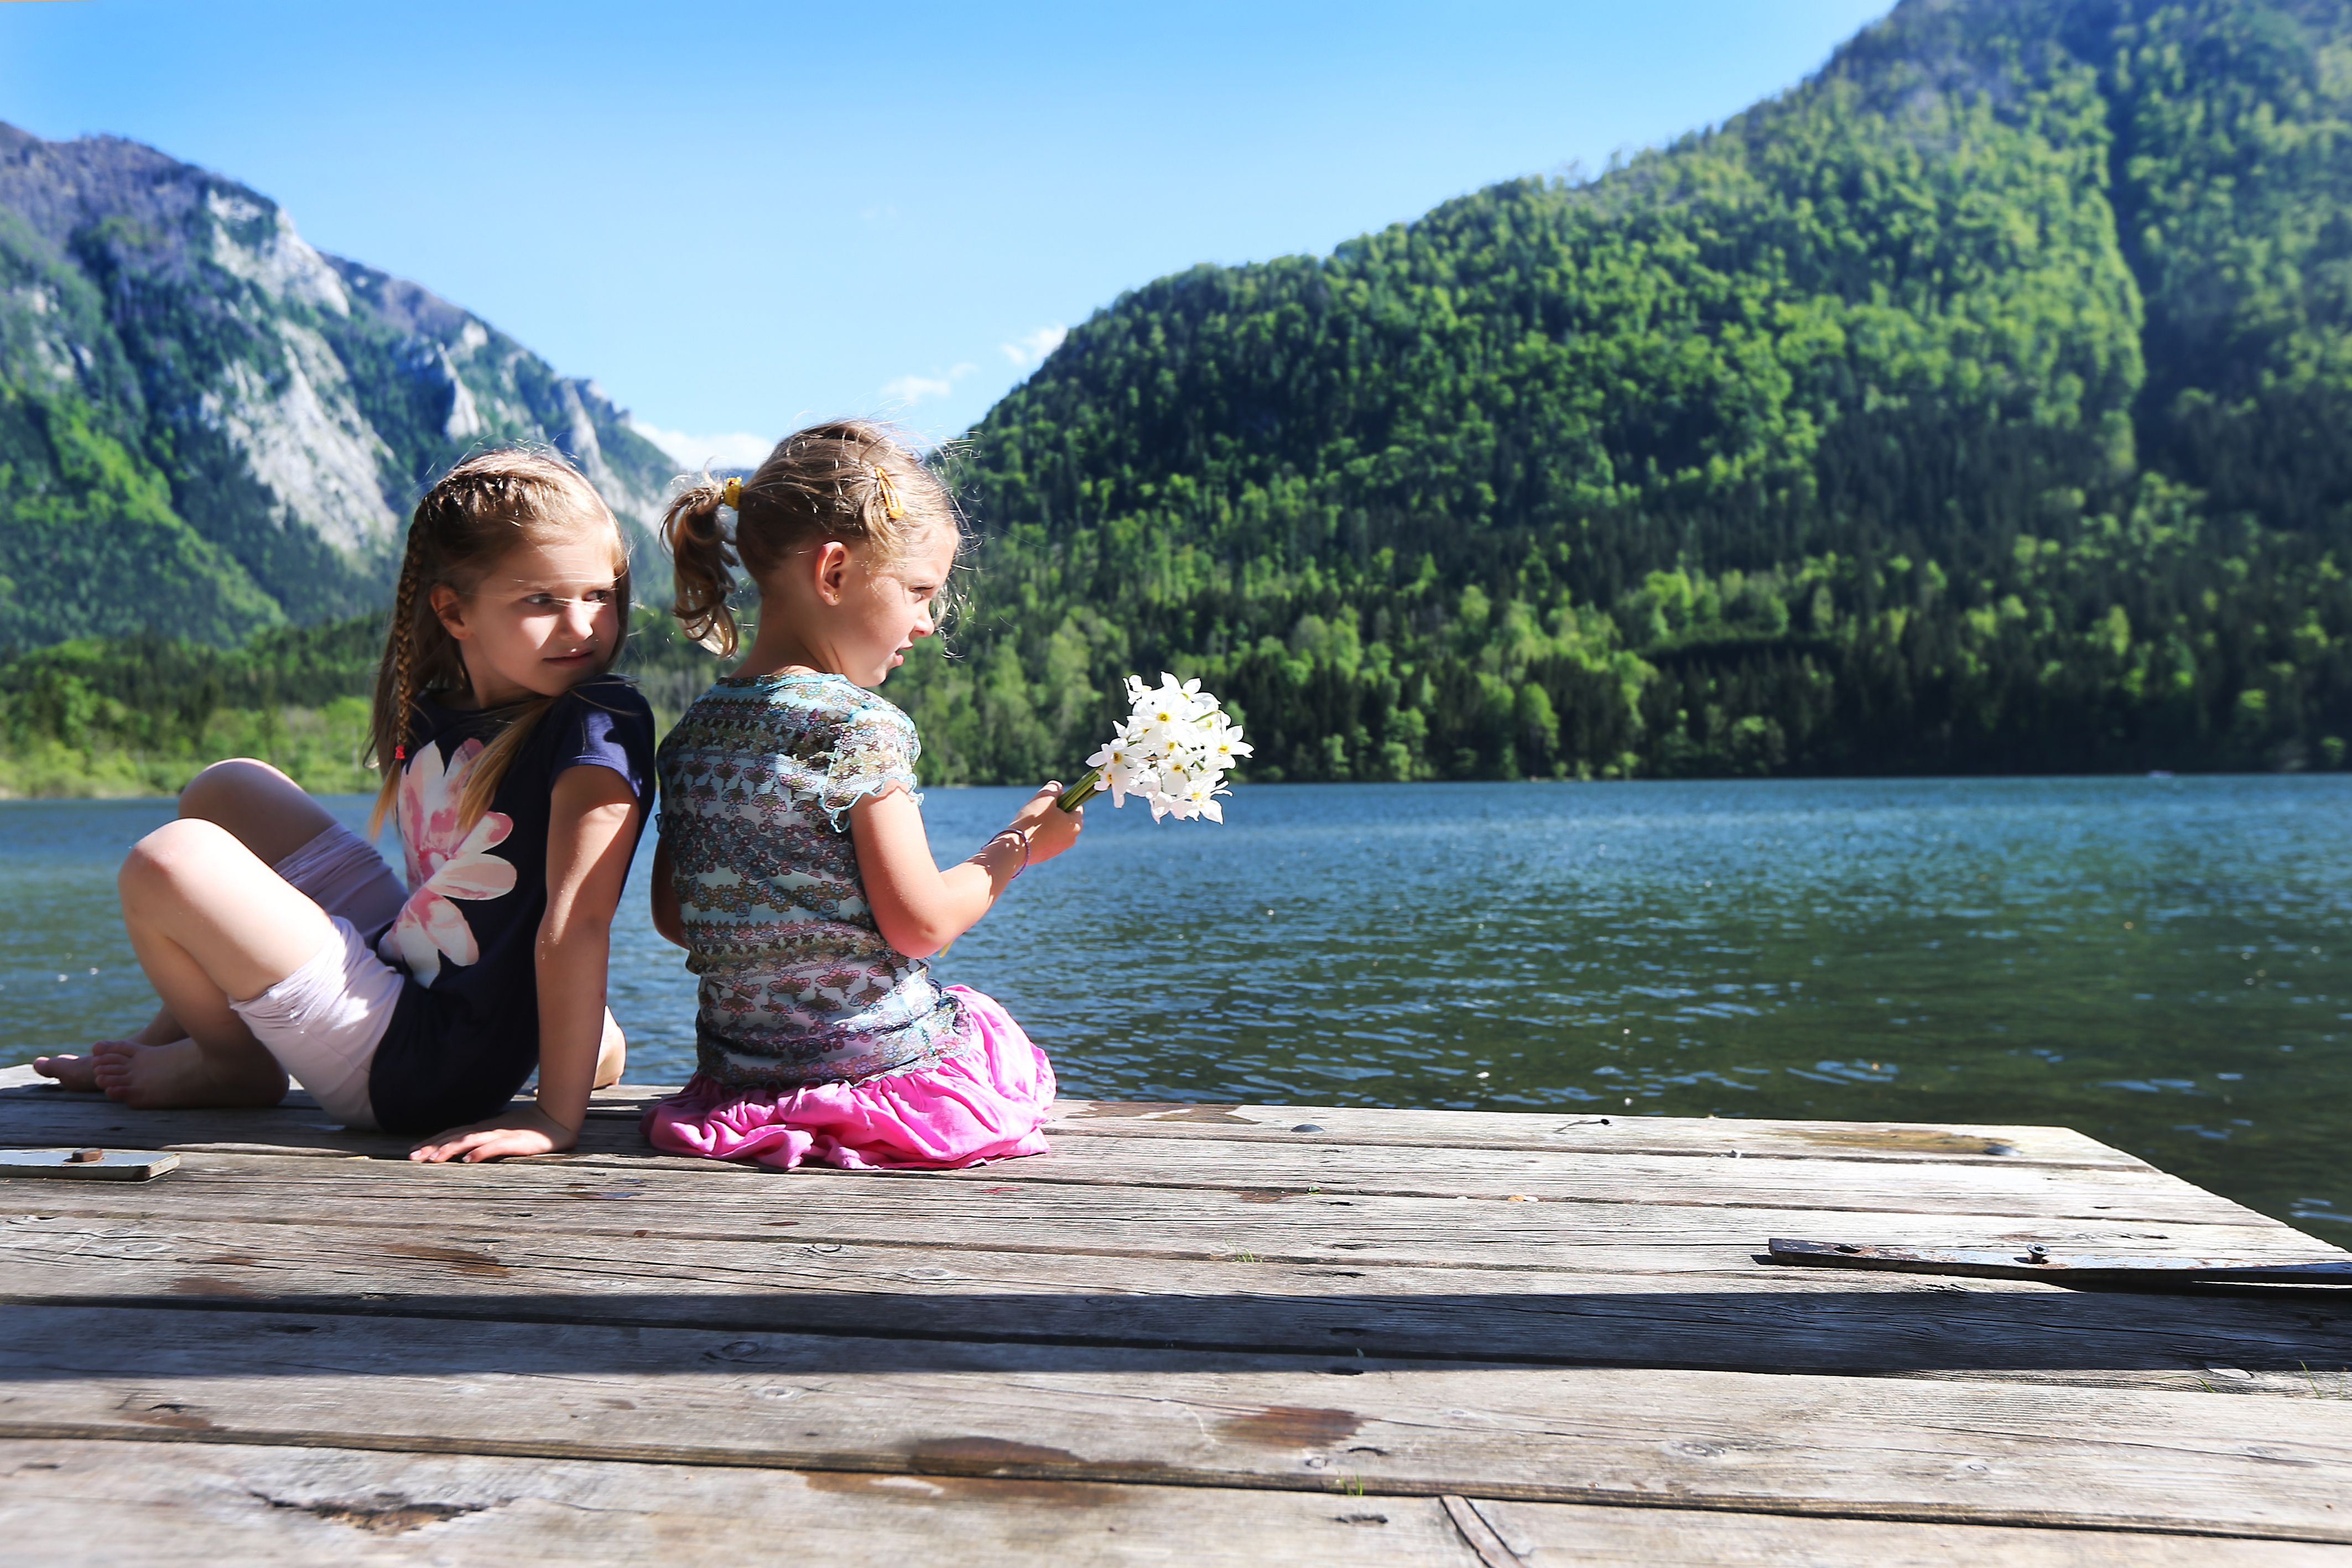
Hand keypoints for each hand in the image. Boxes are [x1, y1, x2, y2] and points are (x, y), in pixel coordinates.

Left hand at [408, 1102, 578, 1162]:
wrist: (556, 1120)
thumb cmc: (529, 1131)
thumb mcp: (502, 1136)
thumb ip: (484, 1142)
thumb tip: (464, 1153)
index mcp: (483, 1129)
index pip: (451, 1134)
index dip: (431, 1142)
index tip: (412, 1153)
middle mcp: (487, 1130)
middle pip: (454, 1136)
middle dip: (432, 1147)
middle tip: (412, 1158)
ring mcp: (501, 1134)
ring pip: (470, 1140)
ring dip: (450, 1149)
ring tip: (433, 1159)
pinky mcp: (515, 1141)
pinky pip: (495, 1146)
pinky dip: (480, 1152)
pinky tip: (468, 1160)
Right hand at [1007, 780, 1082, 864]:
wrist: (1016, 848)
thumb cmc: (1032, 820)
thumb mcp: (1044, 796)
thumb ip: (1054, 788)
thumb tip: (1059, 789)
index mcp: (1075, 825)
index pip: (1076, 806)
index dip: (1063, 798)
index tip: (1049, 799)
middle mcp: (1071, 839)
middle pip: (1065, 818)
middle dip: (1054, 811)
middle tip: (1039, 810)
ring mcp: (1059, 849)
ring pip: (1055, 828)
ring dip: (1047, 822)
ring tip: (1032, 821)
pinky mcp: (1047, 855)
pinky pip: (1046, 839)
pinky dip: (1040, 834)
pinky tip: (1029, 832)